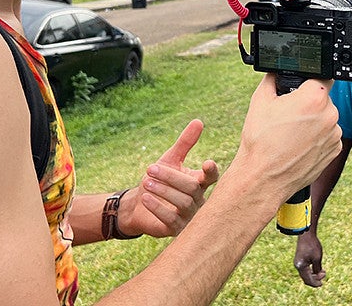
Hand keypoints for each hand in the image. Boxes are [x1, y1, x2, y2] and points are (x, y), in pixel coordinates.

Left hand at [121, 119, 218, 237]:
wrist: (138, 206)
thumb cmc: (159, 180)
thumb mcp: (171, 159)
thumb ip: (185, 143)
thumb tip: (198, 121)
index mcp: (200, 182)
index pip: (212, 177)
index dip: (211, 171)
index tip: (206, 163)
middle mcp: (199, 200)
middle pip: (191, 188)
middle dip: (170, 177)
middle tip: (150, 168)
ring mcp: (190, 216)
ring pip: (183, 203)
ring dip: (163, 191)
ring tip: (146, 182)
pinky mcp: (178, 229)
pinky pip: (172, 220)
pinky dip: (159, 208)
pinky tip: (146, 198)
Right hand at [235, 75, 340, 199]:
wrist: (264, 177)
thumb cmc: (261, 140)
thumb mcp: (260, 100)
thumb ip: (272, 79)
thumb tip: (276, 71)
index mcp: (314, 96)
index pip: (320, 77)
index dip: (308, 82)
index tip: (299, 90)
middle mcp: (330, 114)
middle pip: (322, 99)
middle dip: (308, 103)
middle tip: (289, 115)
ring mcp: (334, 134)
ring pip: (326, 118)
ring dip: (314, 122)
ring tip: (292, 133)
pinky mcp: (335, 151)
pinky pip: (328, 136)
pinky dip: (317, 138)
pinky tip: (299, 145)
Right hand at [294, 231, 325, 286]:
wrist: (306, 234)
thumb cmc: (312, 245)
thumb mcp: (317, 258)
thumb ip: (317, 269)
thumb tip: (318, 276)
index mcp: (301, 267)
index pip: (308, 280)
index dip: (315, 283)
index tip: (322, 284)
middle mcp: (298, 266)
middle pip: (306, 278)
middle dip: (315, 279)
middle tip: (324, 274)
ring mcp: (298, 263)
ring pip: (306, 274)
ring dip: (314, 275)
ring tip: (323, 272)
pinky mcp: (299, 260)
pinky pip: (305, 269)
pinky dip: (311, 271)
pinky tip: (318, 268)